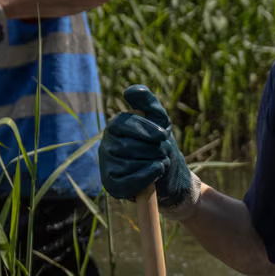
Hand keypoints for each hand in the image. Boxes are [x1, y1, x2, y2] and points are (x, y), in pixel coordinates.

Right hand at [101, 85, 197, 212]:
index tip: (164, 134)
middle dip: (153, 148)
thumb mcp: (160, 121)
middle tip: (164, 151)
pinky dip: (146, 176)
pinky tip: (157, 171)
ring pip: (128, 163)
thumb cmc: (161, 144)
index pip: (124, 123)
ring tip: (161, 162)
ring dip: (152, 162)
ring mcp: (107, 166)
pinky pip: (126, 181)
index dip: (147, 129)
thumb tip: (129, 91)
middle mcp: (106, 145)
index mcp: (115, 127)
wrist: (168, 174)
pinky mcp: (112, 184)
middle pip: (127, 145)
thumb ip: (148, 103)